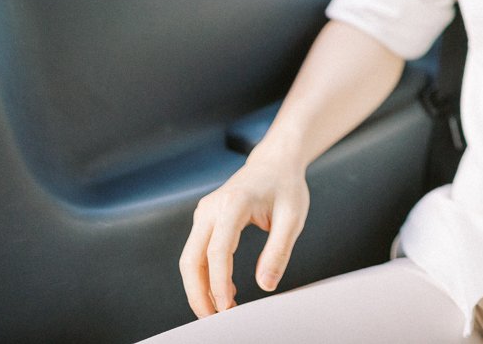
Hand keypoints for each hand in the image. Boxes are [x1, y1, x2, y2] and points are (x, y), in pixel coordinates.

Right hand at [178, 154, 309, 317]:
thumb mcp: (293, 217)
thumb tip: (266, 285)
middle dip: (198, 293)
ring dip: (199, 287)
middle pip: (191, 258)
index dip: (219, 283)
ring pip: (189, 258)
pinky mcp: (205, 219)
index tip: (228, 307)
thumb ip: (279, 251)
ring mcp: (204, 212)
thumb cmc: (286, 186)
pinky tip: (223, 290)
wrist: (275, 163)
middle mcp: (211, 207)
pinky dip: (204, 274)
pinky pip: (197, 251)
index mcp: (233, 203)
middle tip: (214, 318)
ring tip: (220, 309)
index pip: (218, 251)